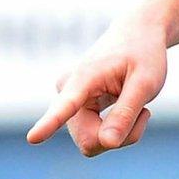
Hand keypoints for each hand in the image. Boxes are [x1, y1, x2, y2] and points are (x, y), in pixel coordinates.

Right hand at [26, 22, 166, 155]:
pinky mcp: (74, 110)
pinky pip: (95, 137)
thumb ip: (126, 113)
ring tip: (138, 108)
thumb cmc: (144, 55)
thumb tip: (107, 143)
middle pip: (88, 140)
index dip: (50, 124)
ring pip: (93, 142)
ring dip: (120, 134)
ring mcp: (67, 101)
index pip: (66, 106)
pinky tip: (128, 107)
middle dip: (119, 137)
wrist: (137, 35)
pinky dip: (117, 131)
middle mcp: (66, 91)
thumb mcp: (146, 82)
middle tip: (145, 112)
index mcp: (83, 78)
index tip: (33, 138)